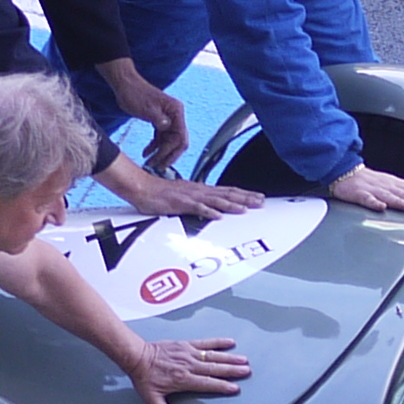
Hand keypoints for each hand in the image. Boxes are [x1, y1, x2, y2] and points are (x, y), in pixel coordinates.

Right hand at [99, 157, 264, 220]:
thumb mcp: (183, 197)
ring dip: (233, 205)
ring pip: (216, 200)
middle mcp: (199, 190)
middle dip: (246, 198)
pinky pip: (197, 208)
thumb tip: (211, 209)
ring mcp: (191, 196)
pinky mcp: (180, 203)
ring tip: (247, 209)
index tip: (257, 197)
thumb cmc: (160, 194)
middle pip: (227, 194)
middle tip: (262, 202)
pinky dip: (209, 211)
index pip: (227, 191)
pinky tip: (219, 215)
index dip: (243, 194)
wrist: (142, 188)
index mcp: (201, 189)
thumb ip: (198, 202)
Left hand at [101, 62, 194, 170]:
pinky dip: (154, 147)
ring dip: (159, 154)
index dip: (173, 152)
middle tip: (157, 167)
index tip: (163, 162)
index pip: (181, 137)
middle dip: (167, 156)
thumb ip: (159, 119)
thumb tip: (168, 129)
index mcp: (176, 111)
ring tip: (150, 163)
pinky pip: (160, 138)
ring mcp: (167, 119)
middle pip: (176, 142)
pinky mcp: (158, 121)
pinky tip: (146, 153)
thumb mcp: (147, 108)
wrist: (124, 85)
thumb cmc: (135, 92)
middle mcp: (175, 116)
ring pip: (168, 142)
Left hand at [128, 332, 252, 403]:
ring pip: (213, 356)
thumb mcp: (151, 398)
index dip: (221, 386)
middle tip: (246, 372)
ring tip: (244, 360)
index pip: (206, 384)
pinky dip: (218, 342)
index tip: (234, 388)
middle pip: (214, 369)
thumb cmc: (144, 378)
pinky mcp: (186, 345)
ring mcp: (188, 354)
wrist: (137, 356)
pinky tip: (230, 343)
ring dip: (229, 358)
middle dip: (232, 371)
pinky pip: (205, 343)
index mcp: (182, 380)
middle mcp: (188, 366)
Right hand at [321, 162, 403, 212]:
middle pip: (402, 193)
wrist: (344, 170)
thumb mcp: (390, 181)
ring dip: (398, 201)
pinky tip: (380, 207)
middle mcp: (385, 185)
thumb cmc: (367, 179)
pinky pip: (366, 199)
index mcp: (393, 183)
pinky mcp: (358, 194)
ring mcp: (372, 189)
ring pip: (387, 196)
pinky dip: (373, 202)